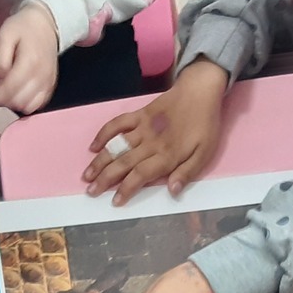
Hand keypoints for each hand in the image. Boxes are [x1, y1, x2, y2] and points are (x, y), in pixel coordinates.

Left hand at [0, 3, 59, 114]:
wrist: (45, 23)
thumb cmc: (23, 27)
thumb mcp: (5, 36)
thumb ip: (0, 60)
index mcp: (29, 62)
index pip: (9, 89)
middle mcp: (41, 75)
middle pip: (18, 101)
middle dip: (1, 101)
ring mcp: (48, 81)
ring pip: (28, 106)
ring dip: (13, 104)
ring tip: (3, 91)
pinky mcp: (51, 84)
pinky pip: (38, 104)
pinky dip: (25, 104)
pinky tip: (16, 93)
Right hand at [83, 59, 227, 203]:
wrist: (200, 91)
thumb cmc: (205, 125)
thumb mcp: (205, 153)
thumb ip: (188, 172)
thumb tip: (172, 191)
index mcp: (167, 155)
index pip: (141, 175)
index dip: (126, 189)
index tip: (115, 201)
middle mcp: (151, 143)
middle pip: (123, 163)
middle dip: (105, 179)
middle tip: (90, 192)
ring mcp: (142, 127)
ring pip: (116, 146)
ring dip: (100, 161)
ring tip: (86, 176)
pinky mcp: (139, 114)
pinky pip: (117, 123)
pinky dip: (104, 134)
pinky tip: (93, 146)